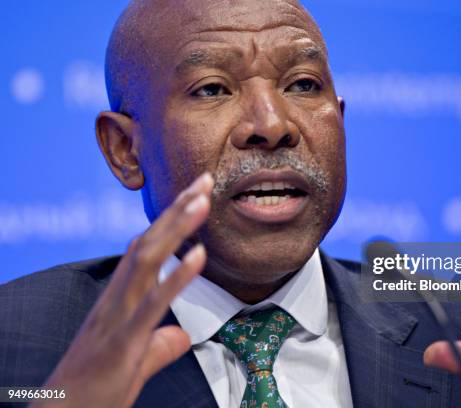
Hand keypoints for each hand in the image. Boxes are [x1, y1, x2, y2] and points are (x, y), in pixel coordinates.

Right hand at [32, 173, 213, 407]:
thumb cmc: (96, 388)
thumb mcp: (135, 361)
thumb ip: (160, 345)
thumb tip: (181, 337)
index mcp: (119, 299)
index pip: (146, 248)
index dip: (170, 220)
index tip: (195, 194)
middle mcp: (117, 299)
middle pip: (148, 243)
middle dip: (177, 210)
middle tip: (204, 180)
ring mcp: (118, 316)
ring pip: (147, 261)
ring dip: (176, 229)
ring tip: (202, 201)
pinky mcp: (124, 341)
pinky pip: (153, 303)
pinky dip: (176, 276)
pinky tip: (198, 254)